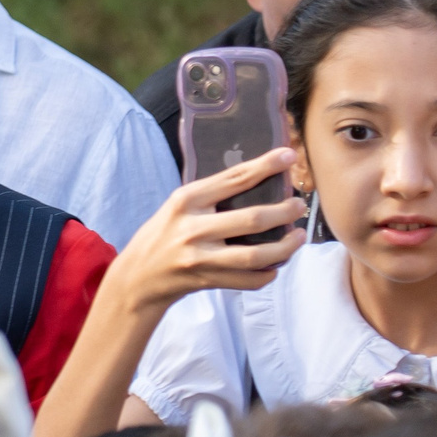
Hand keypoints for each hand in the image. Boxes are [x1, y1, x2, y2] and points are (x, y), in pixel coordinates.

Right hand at [104, 149, 305, 315]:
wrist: (138, 276)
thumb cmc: (162, 234)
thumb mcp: (178, 207)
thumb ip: (211, 196)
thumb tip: (257, 180)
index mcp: (186, 201)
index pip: (234, 179)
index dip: (265, 166)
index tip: (289, 156)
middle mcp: (193, 229)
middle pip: (252, 219)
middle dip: (285, 212)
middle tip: (299, 206)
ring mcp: (200, 258)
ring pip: (256, 255)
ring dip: (286, 246)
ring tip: (298, 236)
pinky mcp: (207, 280)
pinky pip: (249, 280)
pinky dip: (268, 273)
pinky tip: (275, 264)